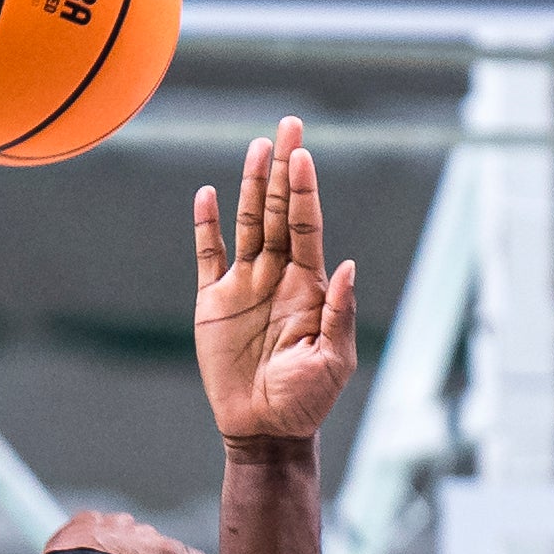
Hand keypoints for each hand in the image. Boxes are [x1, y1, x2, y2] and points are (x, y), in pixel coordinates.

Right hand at [191, 119, 363, 446]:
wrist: (265, 428)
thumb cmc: (307, 400)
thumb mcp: (334, 361)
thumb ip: (339, 313)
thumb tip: (347, 265)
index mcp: (309, 286)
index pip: (305, 226)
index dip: (303, 191)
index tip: (303, 155)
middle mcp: (277, 275)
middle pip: (277, 211)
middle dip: (283, 169)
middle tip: (288, 125)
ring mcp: (245, 285)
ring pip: (246, 223)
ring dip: (249, 185)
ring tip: (256, 147)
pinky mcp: (214, 302)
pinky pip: (208, 255)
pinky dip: (206, 225)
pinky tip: (207, 194)